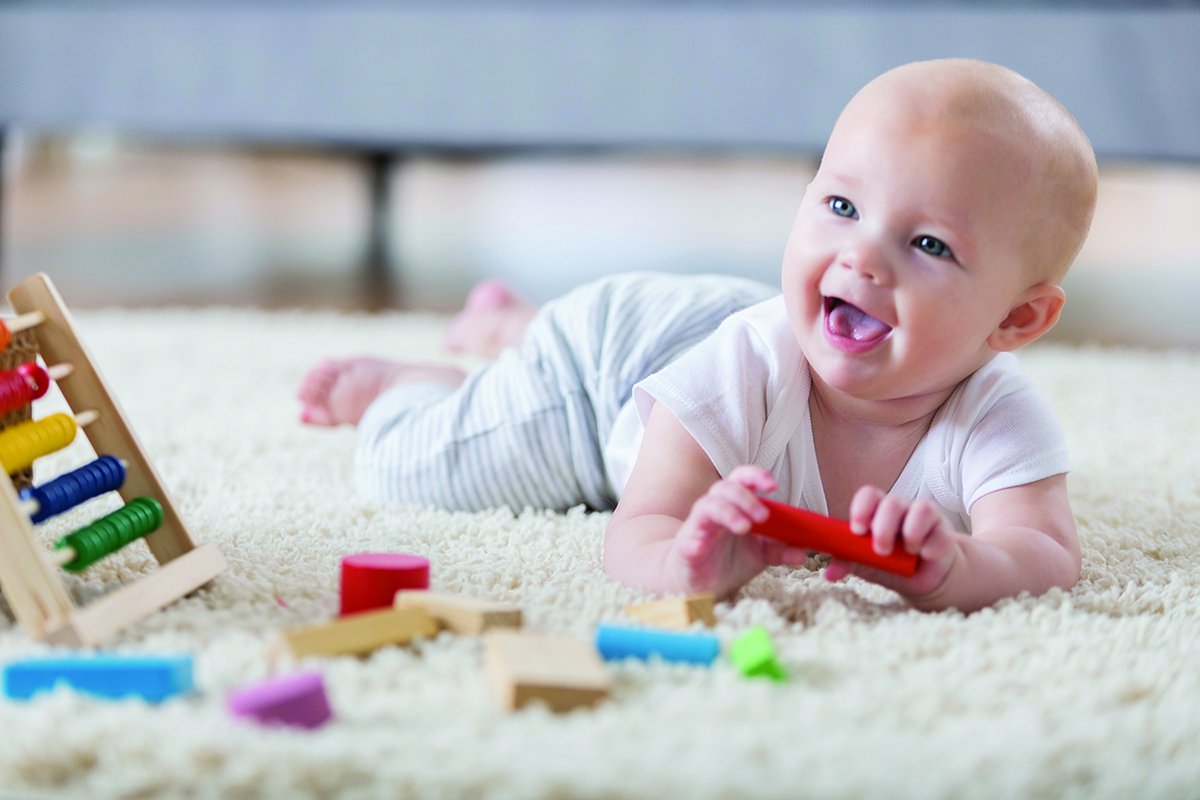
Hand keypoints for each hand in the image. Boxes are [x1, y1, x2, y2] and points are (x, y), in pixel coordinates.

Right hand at [668, 465, 809, 596]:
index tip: (773, 486)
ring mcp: (698, 526)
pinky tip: (702, 546)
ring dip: (727, 513)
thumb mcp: (760, 555)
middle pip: (725, 488)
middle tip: (763, 516)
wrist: (699, 584)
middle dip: (746, 497)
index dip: (756, 476)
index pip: (742, 480)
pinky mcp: (686, 546)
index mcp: (734, 505)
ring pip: (707, 506)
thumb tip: (802, 553)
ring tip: (743, 527)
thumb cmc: (728, 560)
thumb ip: (779, 550)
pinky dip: (696, 540)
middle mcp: (714, 510)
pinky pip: (689, 538)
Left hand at [823, 486, 961, 599]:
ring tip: (908, 552)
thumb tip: (829, 573)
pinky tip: (925, 556)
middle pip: (892, 503)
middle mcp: (901, 510)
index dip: (862, 509)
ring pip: (921, 509)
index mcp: (878, 511)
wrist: (925, 579)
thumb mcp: (867, 564)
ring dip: (911, 532)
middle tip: (880, 550)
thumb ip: (848, 562)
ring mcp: (925, 518)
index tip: (857, 530)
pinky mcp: (945, 533)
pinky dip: (931, 546)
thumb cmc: (892, 564)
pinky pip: (941, 532)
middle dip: (884, 527)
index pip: (869, 495)